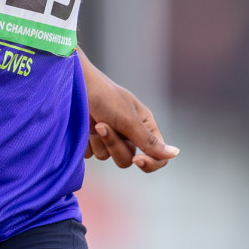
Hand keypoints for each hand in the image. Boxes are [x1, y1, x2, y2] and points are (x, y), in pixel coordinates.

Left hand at [81, 57, 178, 173]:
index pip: (157, 155)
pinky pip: (91, 154)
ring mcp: (108, 137)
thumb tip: (175, 154)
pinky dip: (87, 142)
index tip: (138, 160)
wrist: (73, 86)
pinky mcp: (90, 140)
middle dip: (115, 145)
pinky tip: (84, 126)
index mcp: (144, 125)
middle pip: (128, 159)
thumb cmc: (104, 96)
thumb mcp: (128, 118)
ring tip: (94, 121)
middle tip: (103, 126)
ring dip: (100, 142)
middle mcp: (128, 133)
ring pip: (108, 157)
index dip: (150, 162)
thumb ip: (149, 140)